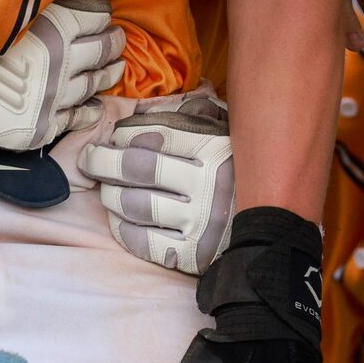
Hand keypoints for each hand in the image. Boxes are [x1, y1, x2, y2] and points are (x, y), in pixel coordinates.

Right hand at [0, 0, 124, 152]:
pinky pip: (77, 117)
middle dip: (113, 42)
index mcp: (53, 31)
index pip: (93, 17)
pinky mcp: (44, 126)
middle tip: (118, 38)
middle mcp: (62, 64)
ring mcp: (56, 98)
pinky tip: (95, 105)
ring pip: (94, 83)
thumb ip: (38, 6)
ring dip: (108, 73)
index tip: (104, 12)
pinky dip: (90, 109)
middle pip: (101, 50)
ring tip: (116, 67)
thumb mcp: (5, 16)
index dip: (101, 13)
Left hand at [81, 91, 232, 274]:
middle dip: (103, 162)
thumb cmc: (238, 170)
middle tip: (89, 160)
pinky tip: (119, 218)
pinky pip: (142, 242)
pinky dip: (123, 228)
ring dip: (111, 195)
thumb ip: (191, 112)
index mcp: (214, 147)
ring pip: (135, 206)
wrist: (274, 224)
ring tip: (107, 189)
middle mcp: (207, 184)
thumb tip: (142, 107)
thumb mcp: (224, 130)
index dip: (123, 135)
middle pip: (137, 169)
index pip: (153, 135)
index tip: (111, 137)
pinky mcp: (192, 256)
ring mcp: (200, 223)